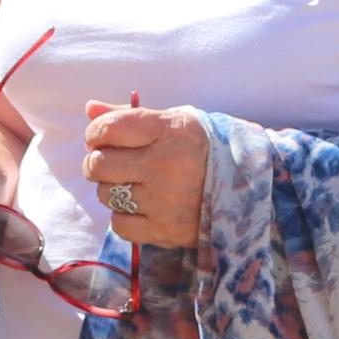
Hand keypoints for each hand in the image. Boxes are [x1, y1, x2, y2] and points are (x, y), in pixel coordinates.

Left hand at [80, 101, 208, 247]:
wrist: (248, 187)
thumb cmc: (204, 148)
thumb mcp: (174, 121)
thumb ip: (129, 116)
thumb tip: (90, 108)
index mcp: (167, 131)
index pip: (108, 128)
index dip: (95, 133)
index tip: (103, 138)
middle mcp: (163, 166)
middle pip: (98, 165)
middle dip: (98, 163)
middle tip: (114, 163)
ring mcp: (163, 201)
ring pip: (106, 195)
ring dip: (113, 190)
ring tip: (137, 184)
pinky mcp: (164, 230)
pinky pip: (119, 225)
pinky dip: (125, 216)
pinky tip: (143, 206)